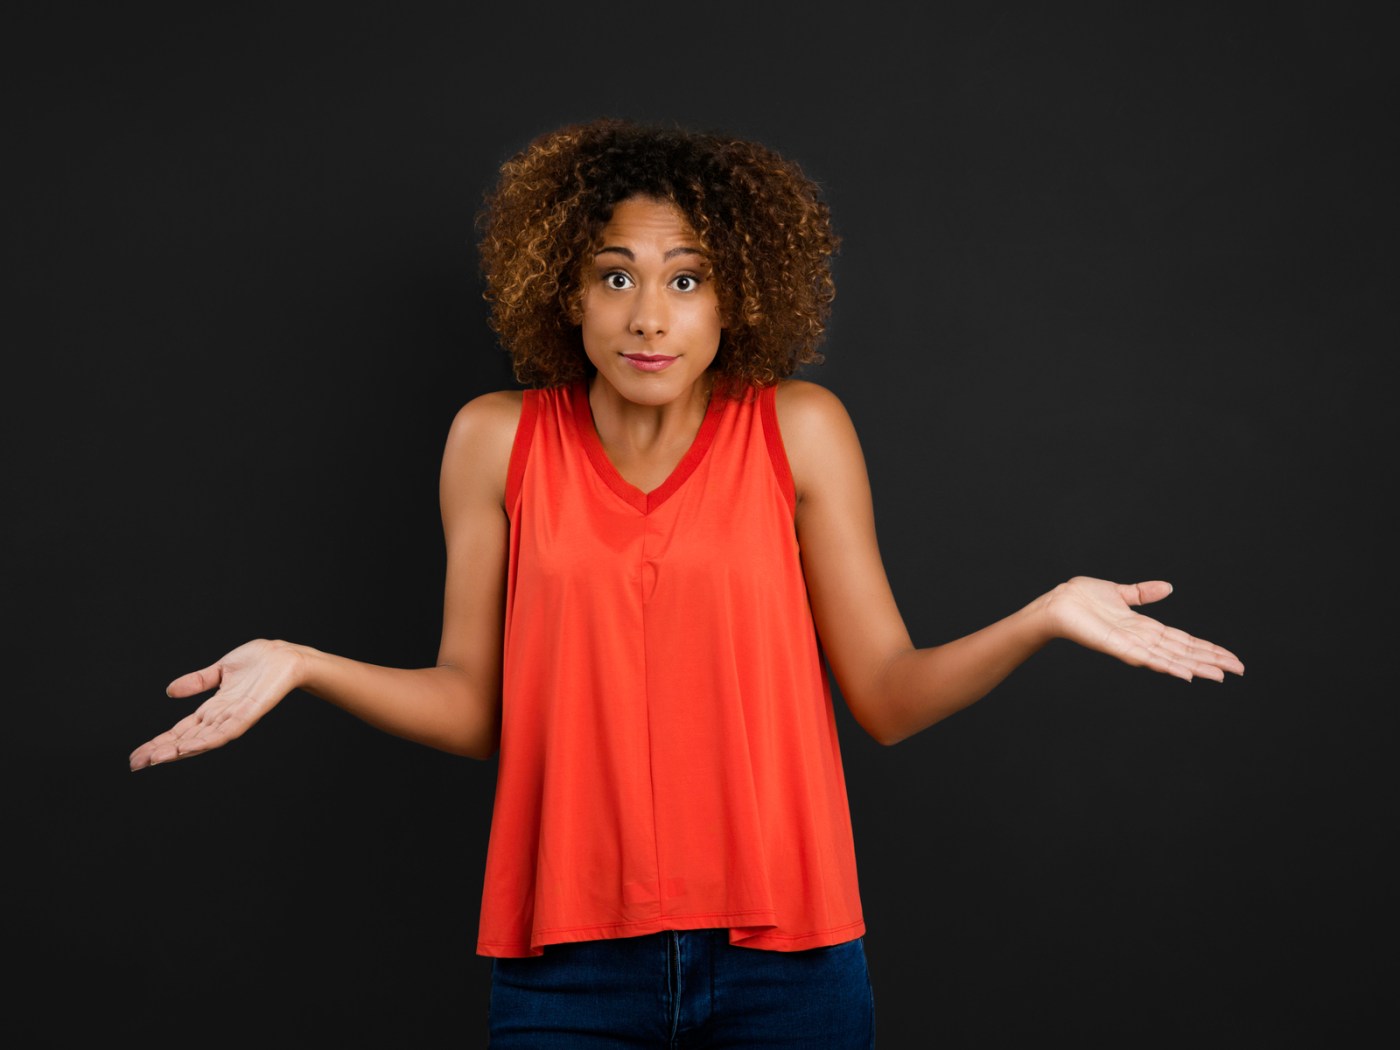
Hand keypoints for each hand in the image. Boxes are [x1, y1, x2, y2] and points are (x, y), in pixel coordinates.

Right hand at [129, 639, 304, 769]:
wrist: (285, 655)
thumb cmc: (259, 661)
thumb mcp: (220, 670)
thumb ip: (197, 681)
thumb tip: (170, 691)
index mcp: (213, 708)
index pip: (181, 730)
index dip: (160, 741)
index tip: (138, 754)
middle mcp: (221, 717)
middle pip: (186, 739)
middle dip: (161, 752)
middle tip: (136, 764)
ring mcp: (234, 717)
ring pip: (201, 740)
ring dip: (178, 750)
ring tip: (155, 760)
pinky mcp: (248, 714)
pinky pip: (225, 732)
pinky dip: (206, 741)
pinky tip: (189, 748)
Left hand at [1042, 577, 1243, 681]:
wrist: (1057, 602)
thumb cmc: (1082, 598)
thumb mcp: (1120, 592)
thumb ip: (1143, 593)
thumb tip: (1168, 587)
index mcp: (1145, 628)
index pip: (1183, 640)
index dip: (1207, 647)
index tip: (1230, 656)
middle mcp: (1142, 640)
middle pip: (1184, 652)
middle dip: (1211, 660)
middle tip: (1239, 670)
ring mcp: (1131, 646)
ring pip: (1171, 659)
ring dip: (1196, 667)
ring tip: (1220, 675)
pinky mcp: (1118, 647)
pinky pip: (1147, 659)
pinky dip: (1167, 667)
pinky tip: (1186, 674)